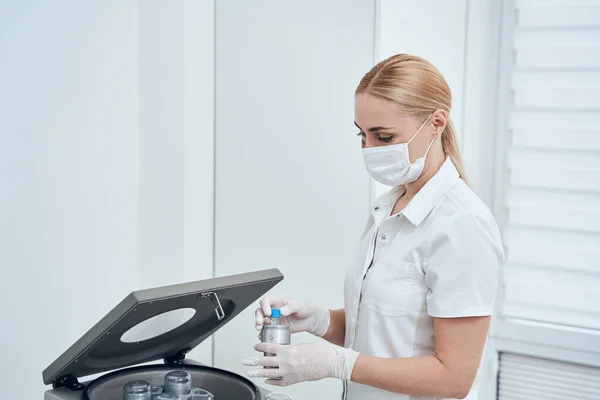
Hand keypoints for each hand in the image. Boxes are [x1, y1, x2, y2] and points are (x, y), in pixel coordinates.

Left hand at [243, 342, 358, 385]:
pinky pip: (279, 382)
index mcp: (287, 350)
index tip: (256, 346)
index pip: (269, 347)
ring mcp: (289, 372)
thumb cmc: (317, 353)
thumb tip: (279, 351)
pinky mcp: (293, 380)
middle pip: (265, 361)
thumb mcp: (300, 346)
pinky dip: (272, 381)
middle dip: (254, 361)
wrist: (327, 362)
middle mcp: (286, 362)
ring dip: (258, 373)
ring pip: (269, 373)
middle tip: (246, 361)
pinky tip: (266, 380)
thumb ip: (288, 349)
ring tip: (250, 373)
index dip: (260, 347)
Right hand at [254, 297, 329, 336]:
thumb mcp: (298, 306)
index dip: (264, 306)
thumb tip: (281, 311)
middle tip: (260, 322)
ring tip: (260, 329)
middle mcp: (274, 310)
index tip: (268, 313)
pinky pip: (267, 330)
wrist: (310, 320)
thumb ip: (290, 307)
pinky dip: (264, 333)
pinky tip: (264, 336)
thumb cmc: (305, 308)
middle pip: (260, 311)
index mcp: (278, 302)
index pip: (266, 301)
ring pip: (262, 321)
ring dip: (259, 325)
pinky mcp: (277, 328)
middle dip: (258, 316)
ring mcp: (275, 319)